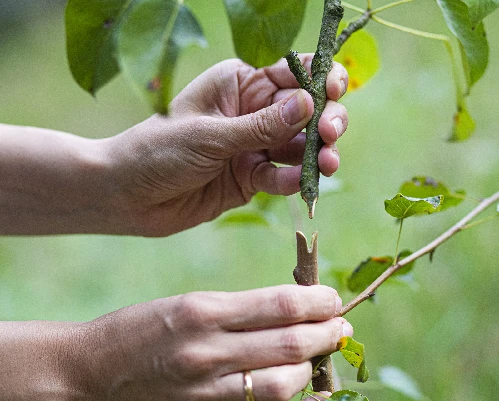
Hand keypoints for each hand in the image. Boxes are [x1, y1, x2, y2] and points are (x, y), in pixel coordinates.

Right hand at [68, 285, 351, 400]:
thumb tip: (292, 313)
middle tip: (342, 327)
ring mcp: (204, 393)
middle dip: (327, 334)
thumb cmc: (139, 329)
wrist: (87, 374)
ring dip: (314, 370)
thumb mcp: (186, 304)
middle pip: (289, 344)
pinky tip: (315, 400)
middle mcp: (206, 352)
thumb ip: (238, 312)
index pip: (279, 304)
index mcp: (202, 311)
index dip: (317, 301)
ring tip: (324, 358)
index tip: (332, 299)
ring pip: (283, 385)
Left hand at [104, 56, 347, 235]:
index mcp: (238, 84)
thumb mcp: (209, 134)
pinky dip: (293, 180)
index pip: (290, 74)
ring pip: (298, 146)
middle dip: (324, 119)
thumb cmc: (158, 150)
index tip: (336, 89)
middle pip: (303, 111)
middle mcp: (251, 113)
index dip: (318, 78)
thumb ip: (260, 126)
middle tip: (330, 133)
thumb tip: (308, 105)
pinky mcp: (250, 179)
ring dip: (318, 153)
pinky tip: (302, 182)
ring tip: (328, 163)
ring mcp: (252, 148)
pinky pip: (281, 177)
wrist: (130, 196)